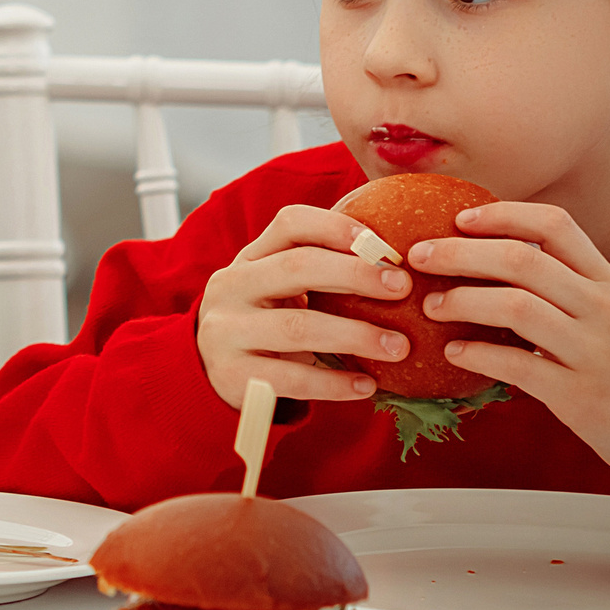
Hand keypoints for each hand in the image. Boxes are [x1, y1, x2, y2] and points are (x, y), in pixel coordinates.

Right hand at [198, 204, 414, 407]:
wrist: (208, 370)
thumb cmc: (262, 321)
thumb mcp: (275, 288)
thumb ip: (317, 271)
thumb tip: (394, 262)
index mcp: (250, 257)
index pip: (290, 224)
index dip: (337, 227)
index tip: (383, 245)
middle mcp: (232, 286)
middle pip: (296, 267)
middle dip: (355, 274)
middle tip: (402, 287)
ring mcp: (227, 331)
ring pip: (297, 326)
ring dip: (355, 335)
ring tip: (398, 346)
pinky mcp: (234, 375)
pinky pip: (292, 378)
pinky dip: (335, 383)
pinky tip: (366, 385)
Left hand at [409, 200, 609, 477]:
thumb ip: (565, 285)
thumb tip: (490, 256)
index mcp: (608, 282)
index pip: (555, 225)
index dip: (502, 214)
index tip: (459, 217)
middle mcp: (602, 308)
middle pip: (521, 258)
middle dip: (460, 252)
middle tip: (420, 256)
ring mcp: (594, 351)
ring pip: (516, 306)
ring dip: (462, 300)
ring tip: (431, 305)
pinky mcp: (580, 395)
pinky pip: (518, 365)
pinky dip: (478, 354)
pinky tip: (455, 353)